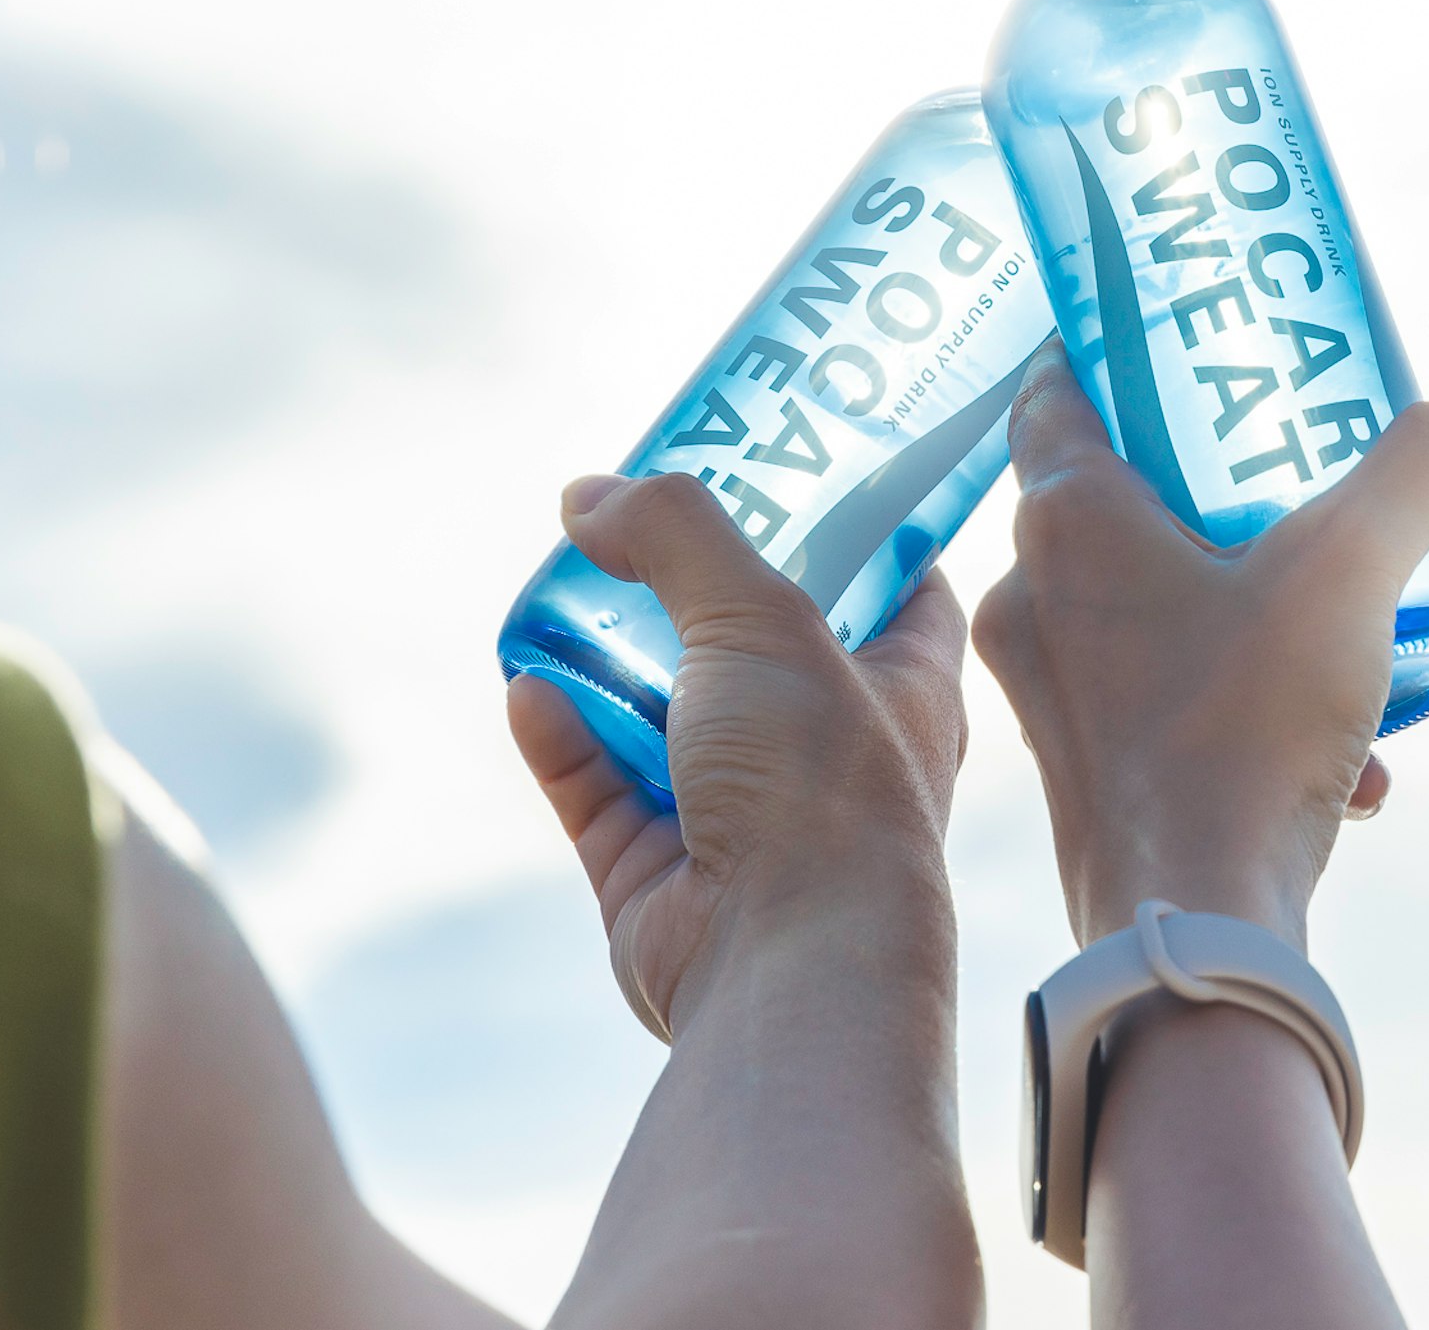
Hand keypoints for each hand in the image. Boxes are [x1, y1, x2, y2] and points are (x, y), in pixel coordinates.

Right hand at [508, 473, 967, 1040]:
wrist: (782, 966)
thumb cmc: (820, 786)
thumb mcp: (763, 615)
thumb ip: (677, 534)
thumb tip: (587, 498)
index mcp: (900, 689)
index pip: (896, 585)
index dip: (852, 521)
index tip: (792, 461)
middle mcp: (827, 755)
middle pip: (756, 648)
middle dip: (694, 592)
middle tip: (636, 521)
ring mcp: (741, 823)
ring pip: (662, 721)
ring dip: (609, 663)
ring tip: (562, 592)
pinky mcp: (658, 882)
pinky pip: (595, 794)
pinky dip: (560, 741)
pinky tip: (528, 689)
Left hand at [971, 343, 1428, 949]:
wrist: (1196, 928)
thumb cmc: (1249, 728)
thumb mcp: (1354, 569)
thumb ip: (1416, 473)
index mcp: (1066, 521)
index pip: (1058, 388)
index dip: (1114, 348)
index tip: (1176, 335)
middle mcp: (1031, 599)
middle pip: (1118, 500)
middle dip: (1216, 492)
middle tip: (1296, 483)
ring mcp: (1046, 696)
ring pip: (1155, 614)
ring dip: (1252, 614)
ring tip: (1346, 644)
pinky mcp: (1079, 776)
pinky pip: (1167, 705)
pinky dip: (1249, 707)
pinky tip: (1347, 759)